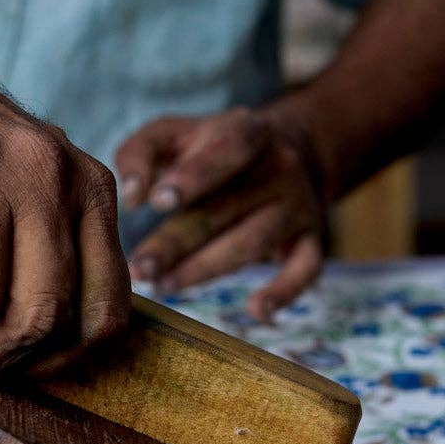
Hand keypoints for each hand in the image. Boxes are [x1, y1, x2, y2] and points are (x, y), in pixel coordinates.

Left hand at [115, 105, 326, 320]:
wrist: (293, 148)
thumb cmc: (212, 146)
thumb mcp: (176, 132)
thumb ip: (141, 152)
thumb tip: (132, 197)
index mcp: (246, 134)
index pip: (225, 152)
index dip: (194, 176)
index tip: (157, 201)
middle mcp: (279, 168)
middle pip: (224, 210)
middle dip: (178, 243)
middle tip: (140, 269)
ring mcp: (298, 205)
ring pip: (252, 243)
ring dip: (206, 269)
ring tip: (164, 286)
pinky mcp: (312, 238)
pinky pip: (305, 268)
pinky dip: (285, 291)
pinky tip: (257, 311)